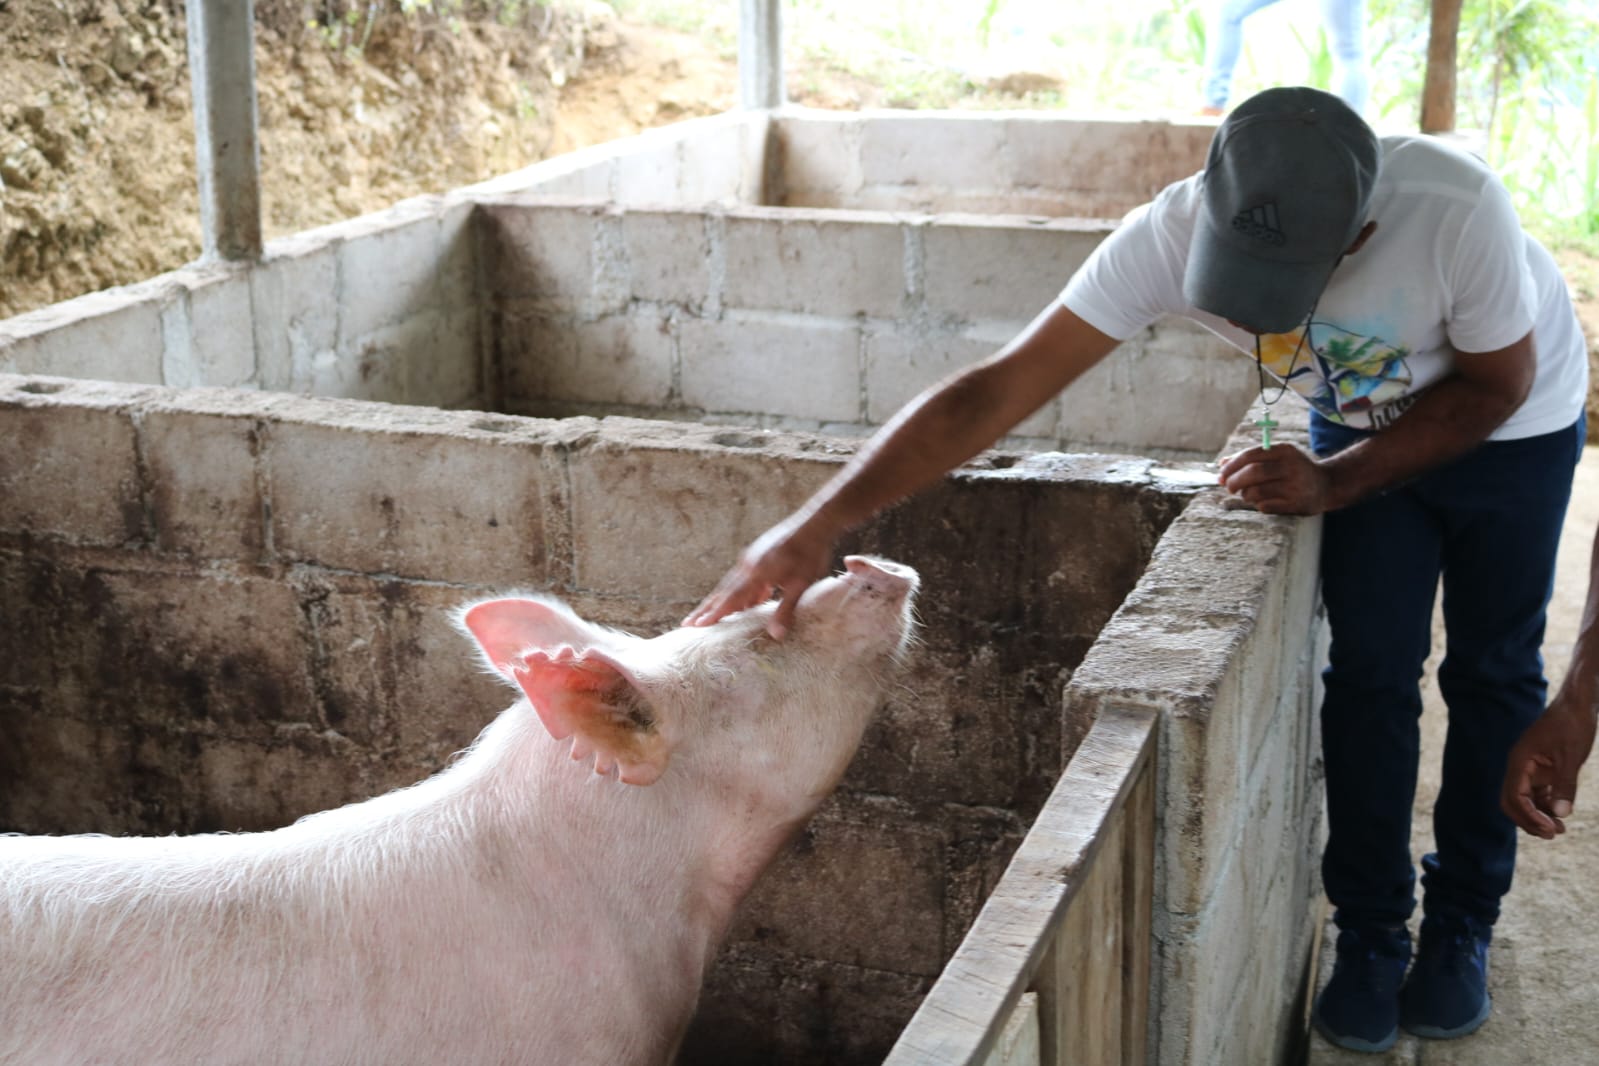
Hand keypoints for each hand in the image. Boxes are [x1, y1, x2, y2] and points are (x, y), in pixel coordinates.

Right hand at [682, 516, 836, 638]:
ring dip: (718, 601)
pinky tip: (744, 605)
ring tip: (706, 615)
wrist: (815, 522)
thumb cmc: (811, 553)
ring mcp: (751, 558)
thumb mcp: (801, 584)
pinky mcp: (758, 555)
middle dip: (706, 609)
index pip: (731, 598)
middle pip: (723, 591)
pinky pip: (742, 578)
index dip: (714, 614)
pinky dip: (738, 593)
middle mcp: (748, 565)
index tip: (697, 626)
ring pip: (731, 585)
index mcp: (756, 572)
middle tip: (687, 624)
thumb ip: (785, 610)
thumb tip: (775, 636)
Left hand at [1218, 443, 1337, 514]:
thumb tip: (1221, 464)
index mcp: (1284, 451)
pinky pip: (1265, 506)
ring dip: (1245, 495)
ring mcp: (1295, 486)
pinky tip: (1262, 501)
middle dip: (1234, 481)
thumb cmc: (1292, 470)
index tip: (1221, 475)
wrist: (1326, 485)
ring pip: (1256, 491)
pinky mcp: (1295, 504)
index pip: (1250, 455)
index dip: (1231, 466)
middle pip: (1253, 472)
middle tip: (1228, 487)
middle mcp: (1291, 467)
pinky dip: (1257, 505)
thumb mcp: (1276, 457)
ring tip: (1247, 494)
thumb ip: (1249, 458)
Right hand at [1501, 696, 1596, 839]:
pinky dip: (1545, 806)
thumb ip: (1564, 785)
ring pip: (1525, 800)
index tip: (1551, 829)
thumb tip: (1560, 814)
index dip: (1529, 816)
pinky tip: (1560, 814)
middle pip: (1512, 802)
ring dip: (1538, 816)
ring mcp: (1529, 769)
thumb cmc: (1572, 725)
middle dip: (1528, 821)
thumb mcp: (1571, 757)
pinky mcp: (1541, 769)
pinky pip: (1537, 793)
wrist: (1578, 704)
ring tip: (1560, 829)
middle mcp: (1519, 767)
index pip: (1514, 797)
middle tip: (1552, 835)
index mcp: (1519, 762)